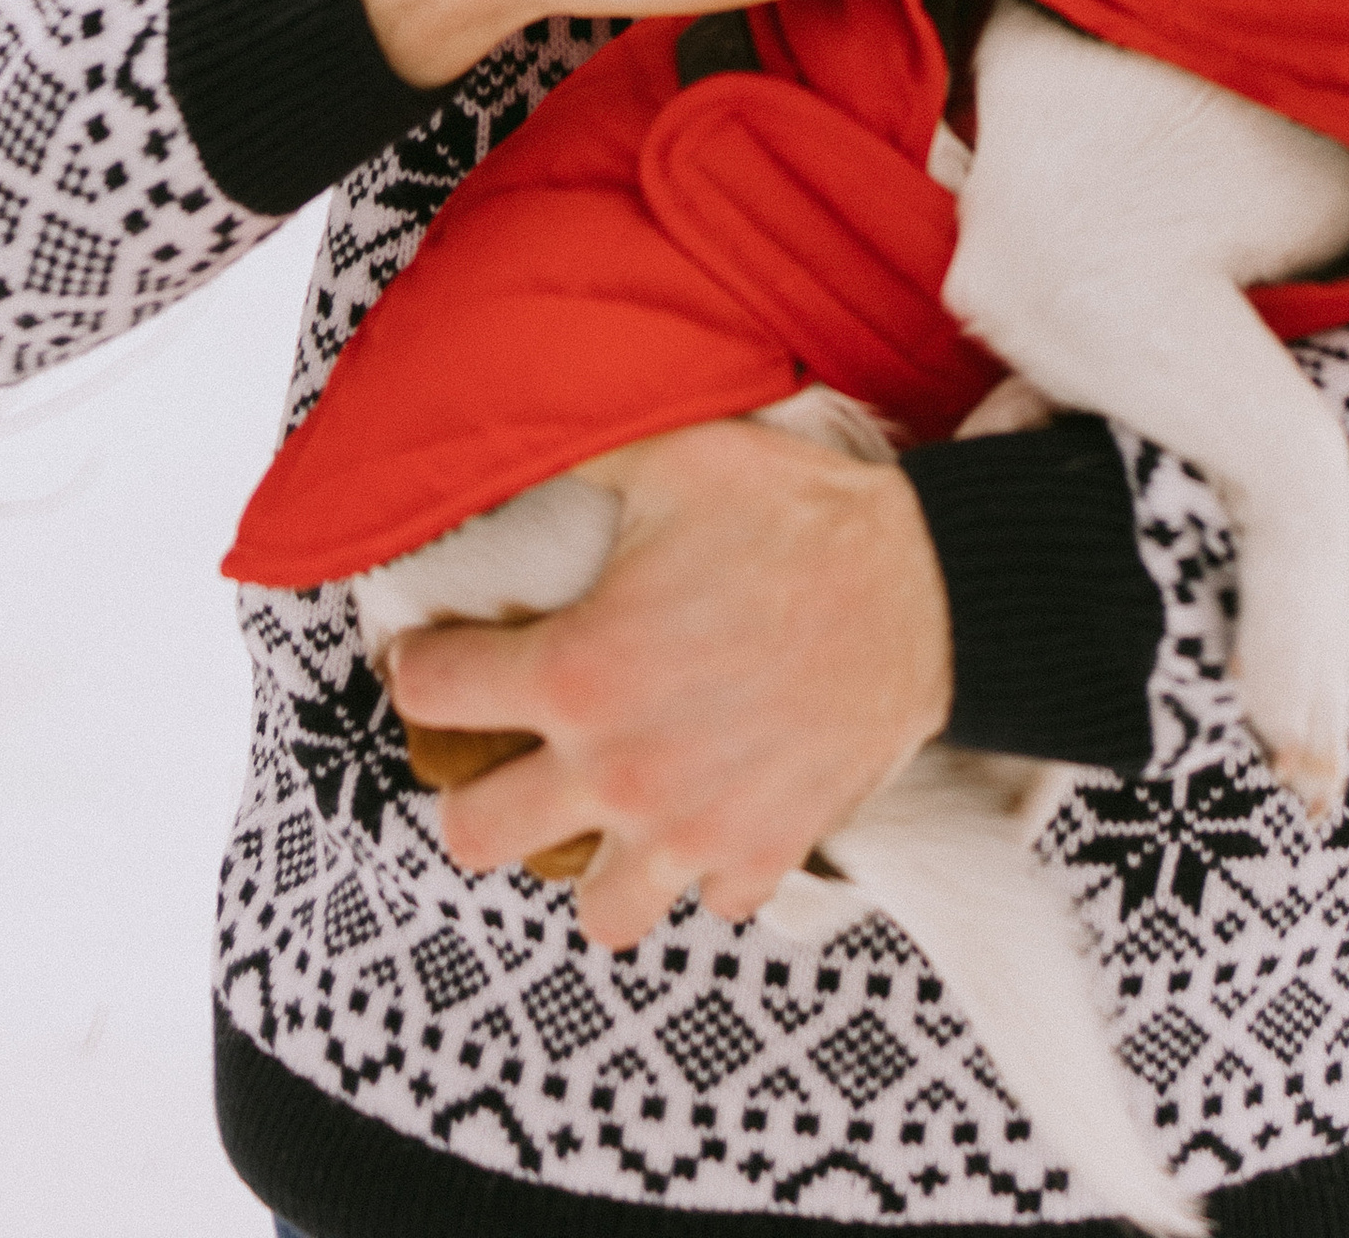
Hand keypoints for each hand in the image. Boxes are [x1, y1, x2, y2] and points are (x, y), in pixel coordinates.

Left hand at [383, 418, 952, 951]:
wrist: (929, 587)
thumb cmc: (799, 516)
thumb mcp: (677, 456)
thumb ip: (582, 457)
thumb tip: (517, 435)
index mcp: (575, 670)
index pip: (432, 692)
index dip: (420, 663)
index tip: (435, 654)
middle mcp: (614, 768)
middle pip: (472, 837)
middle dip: (473, 794)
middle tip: (506, 755)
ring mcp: (689, 828)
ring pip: (595, 913)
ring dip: (596, 861)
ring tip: (611, 811)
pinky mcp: (763, 853)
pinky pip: (712, 903)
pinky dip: (710, 868)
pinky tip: (716, 812)